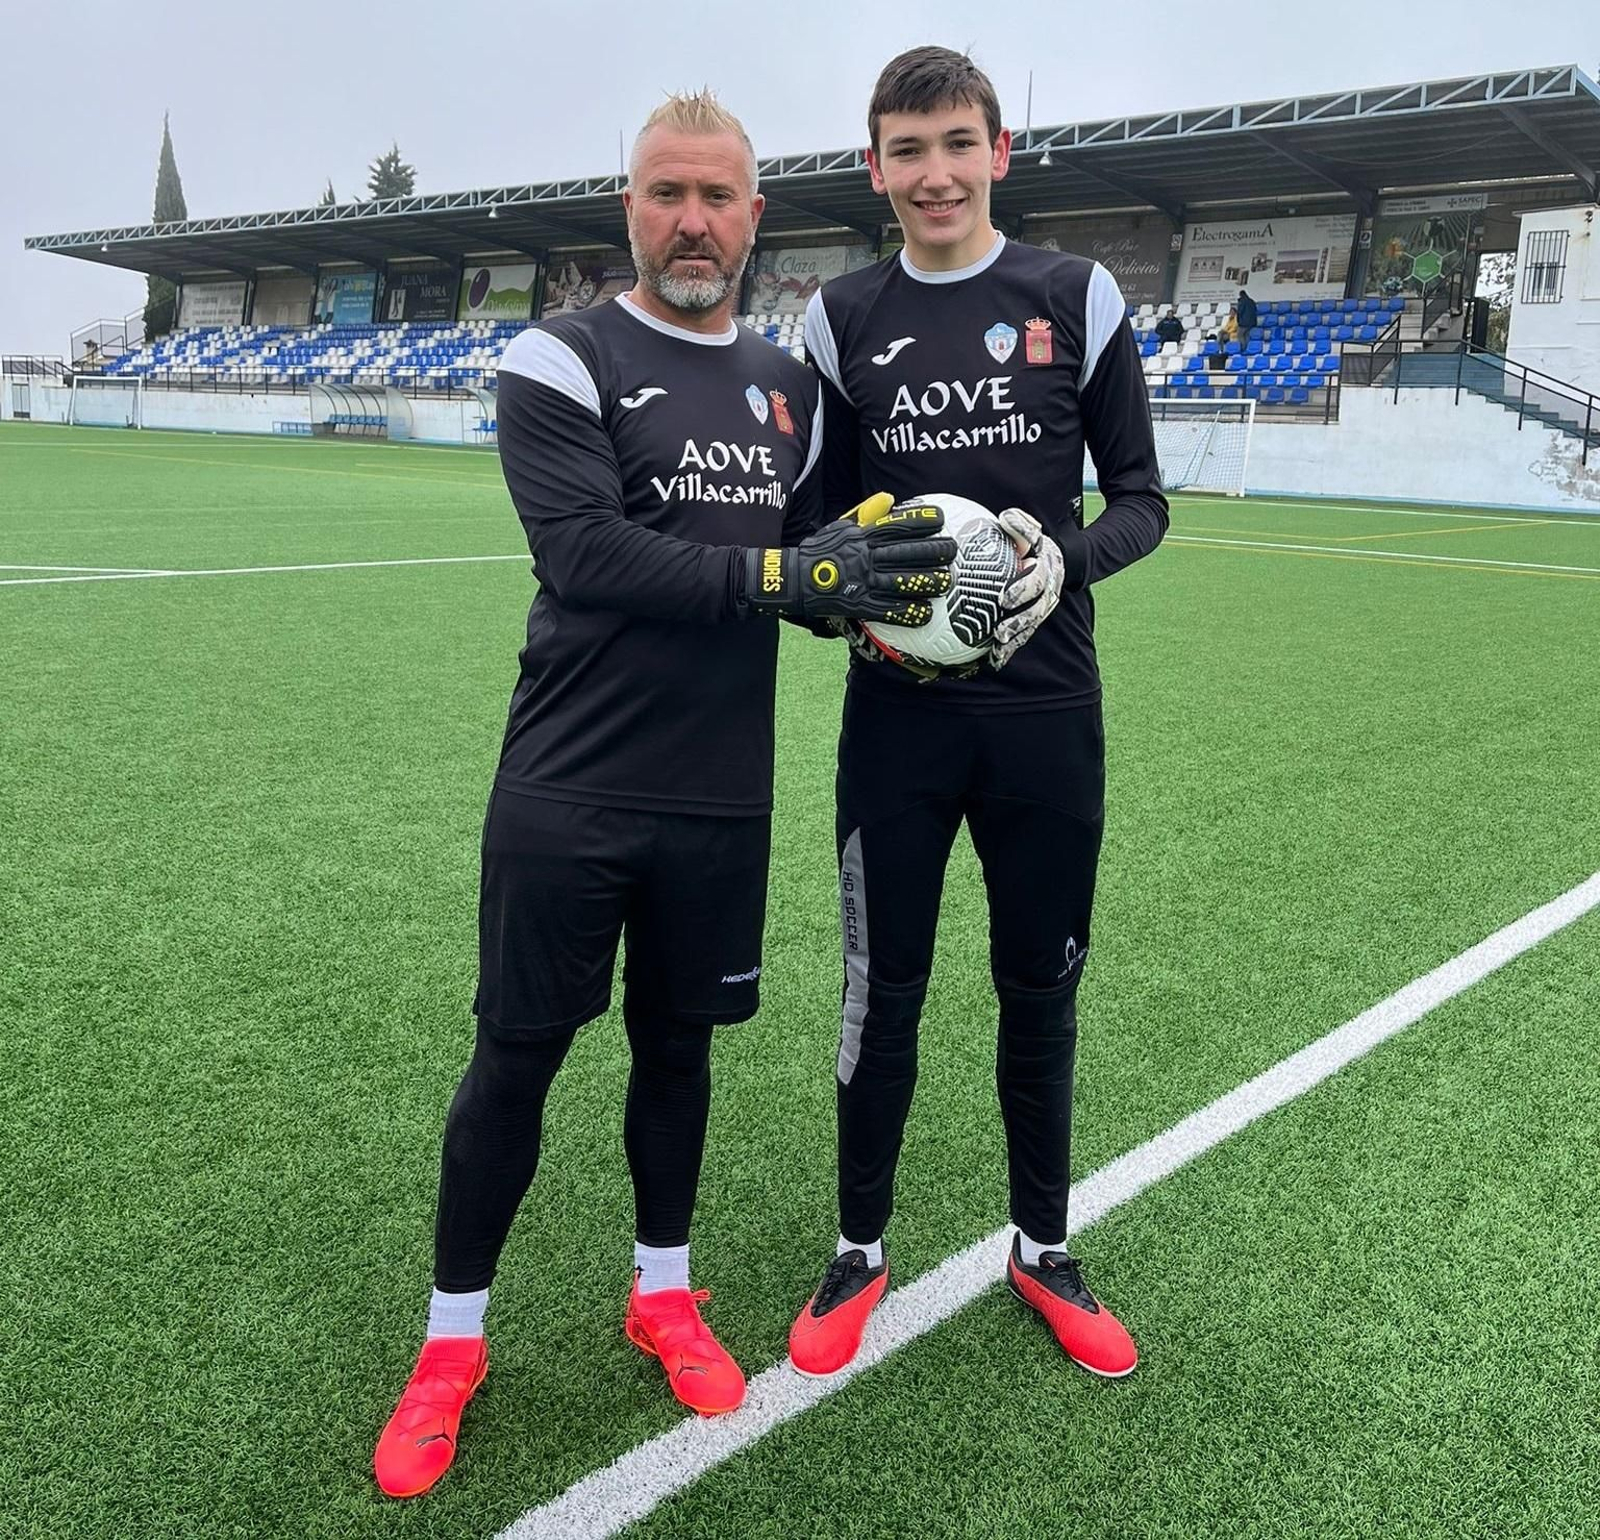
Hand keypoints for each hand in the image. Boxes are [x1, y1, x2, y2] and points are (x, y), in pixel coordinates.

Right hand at [744, 493, 956, 625]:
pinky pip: (888, 610)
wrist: (793, 578)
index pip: (897, 525)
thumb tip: (889, 498)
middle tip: (953, 550)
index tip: (941, 519)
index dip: (921, 522)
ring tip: (947, 581)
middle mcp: (866, 557)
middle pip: (906, 553)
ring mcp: (863, 582)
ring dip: (927, 581)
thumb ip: (866, 512)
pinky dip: (908, 612)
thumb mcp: (840, 525)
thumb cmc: (820, 550)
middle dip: (933, 551)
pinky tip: (925, 613)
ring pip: (902, 581)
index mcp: (862, 536)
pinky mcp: (859, 605)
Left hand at [989, 507, 1077, 669]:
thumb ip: (1021, 525)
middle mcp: (1049, 591)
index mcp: (1046, 569)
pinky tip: (994, 661)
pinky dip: (1010, 649)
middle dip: (1018, 622)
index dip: (1022, 590)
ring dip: (1015, 640)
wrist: (1060, 560)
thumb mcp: (1032, 531)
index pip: (1037, 580)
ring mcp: (1044, 607)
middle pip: (1037, 610)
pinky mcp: (1036, 618)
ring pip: (1031, 626)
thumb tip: (1004, 517)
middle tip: (1000, 631)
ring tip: (997, 651)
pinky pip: (1024, 636)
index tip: (1004, 599)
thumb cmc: (1034, 543)